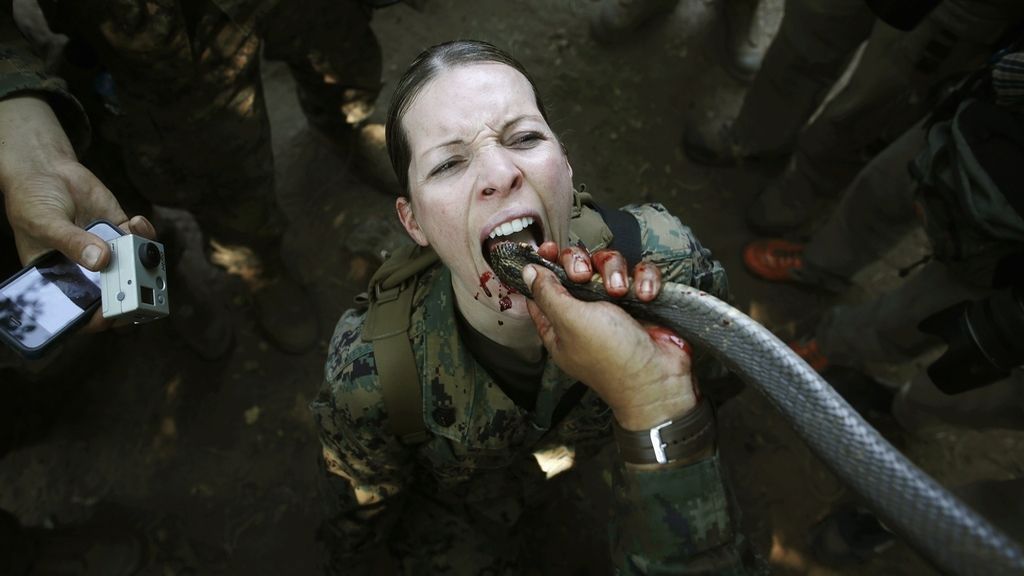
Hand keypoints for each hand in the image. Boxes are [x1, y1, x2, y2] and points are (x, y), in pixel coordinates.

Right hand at [0, 96, 154, 331]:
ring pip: (135, 268)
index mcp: (61, 279)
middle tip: (138, 282)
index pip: (82, 309)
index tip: (112, 314)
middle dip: (132, 292)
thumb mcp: (45, 224)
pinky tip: (136, 223)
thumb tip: (101, 259)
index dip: (98, 318)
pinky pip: (141, 241)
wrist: (45, 170)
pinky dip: (145, 234)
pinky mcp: (120, 232)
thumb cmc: (33, 202)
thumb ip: (72, 243)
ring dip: (144, 262)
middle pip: (117, 294)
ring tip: (139, 247)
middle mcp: (88, 271)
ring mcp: (108, 252)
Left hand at [524, 242, 698, 430]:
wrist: (659, 377)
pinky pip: (640, 274)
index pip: (541, 286)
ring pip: (608, 265)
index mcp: (558, 322)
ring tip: (620, 291)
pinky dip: (644, 280)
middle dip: (580, 262)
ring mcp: (614, 305)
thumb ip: (547, 292)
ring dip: (615, 272)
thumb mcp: (569, 321)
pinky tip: (646, 296)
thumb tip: (527, 270)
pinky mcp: (641, 300)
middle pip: (575, 266)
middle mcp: (584, 312)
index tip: (546, 248)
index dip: (542, 264)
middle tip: (584, 275)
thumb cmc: (610, 356)